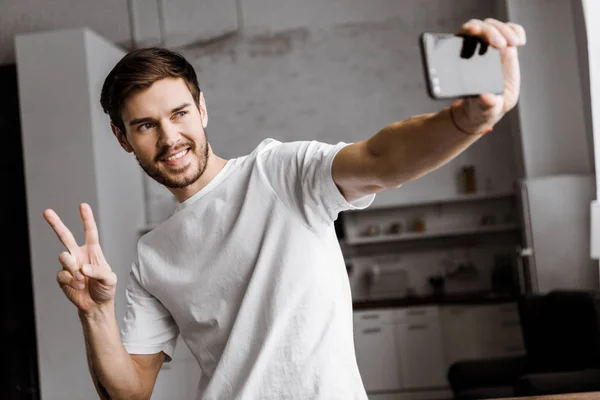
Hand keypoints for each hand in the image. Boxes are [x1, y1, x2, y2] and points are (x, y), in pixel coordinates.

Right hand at [43, 203, 116, 314]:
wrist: (96, 305)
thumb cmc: (106, 288)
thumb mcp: (110, 279)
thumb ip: (98, 271)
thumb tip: (83, 267)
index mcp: (93, 251)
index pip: (90, 232)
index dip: (87, 219)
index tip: (83, 206)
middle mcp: (79, 255)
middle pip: (65, 236)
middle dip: (56, 223)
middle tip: (47, 211)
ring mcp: (69, 265)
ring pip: (63, 257)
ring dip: (72, 268)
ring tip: (82, 279)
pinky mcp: (62, 277)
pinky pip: (61, 274)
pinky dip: (70, 281)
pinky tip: (78, 286)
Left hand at [453, 18, 526, 132]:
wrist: (489, 106)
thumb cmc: (480, 107)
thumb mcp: (482, 108)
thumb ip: (484, 104)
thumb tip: (486, 97)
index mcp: (461, 58)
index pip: (463, 35)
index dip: (471, 29)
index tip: (479, 34)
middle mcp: (475, 48)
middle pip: (481, 27)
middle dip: (492, 31)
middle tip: (502, 45)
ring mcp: (490, 46)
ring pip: (497, 27)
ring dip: (507, 31)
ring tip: (515, 44)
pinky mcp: (505, 47)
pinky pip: (511, 31)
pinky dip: (517, 32)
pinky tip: (520, 43)